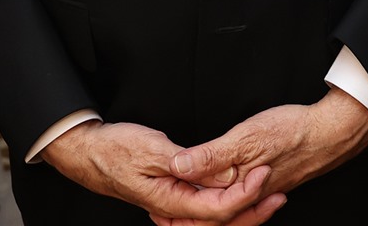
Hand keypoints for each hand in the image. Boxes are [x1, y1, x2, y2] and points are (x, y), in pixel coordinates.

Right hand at [42, 120, 280, 222]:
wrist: (88, 152)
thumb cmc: (115, 149)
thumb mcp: (152, 149)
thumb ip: (185, 163)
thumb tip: (214, 174)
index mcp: (169, 202)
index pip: (218, 210)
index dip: (245, 195)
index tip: (264, 174)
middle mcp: (172, 211)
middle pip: (220, 222)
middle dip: (252, 211)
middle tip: (279, 194)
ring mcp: (172, 206)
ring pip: (214, 218)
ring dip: (243, 208)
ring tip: (269, 194)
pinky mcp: (173, 198)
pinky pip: (204, 208)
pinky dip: (226, 201)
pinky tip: (240, 191)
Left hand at [167, 86, 367, 204]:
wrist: (332, 132)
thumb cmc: (292, 132)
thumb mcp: (246, 138)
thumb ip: (212, 155)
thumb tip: (179, 166)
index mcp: (242, 192)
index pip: (203, 212)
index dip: (178, 210)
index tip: (158, 200)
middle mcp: (253, 198)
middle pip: (216, 217)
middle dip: (189, 216)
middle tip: (162, 213)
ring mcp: (264, 192)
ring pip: (230, 209)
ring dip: (207, 207)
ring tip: (183, 203)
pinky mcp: (271, 184)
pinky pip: (244, 200)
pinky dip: (227, 199)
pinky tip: (222, 186)